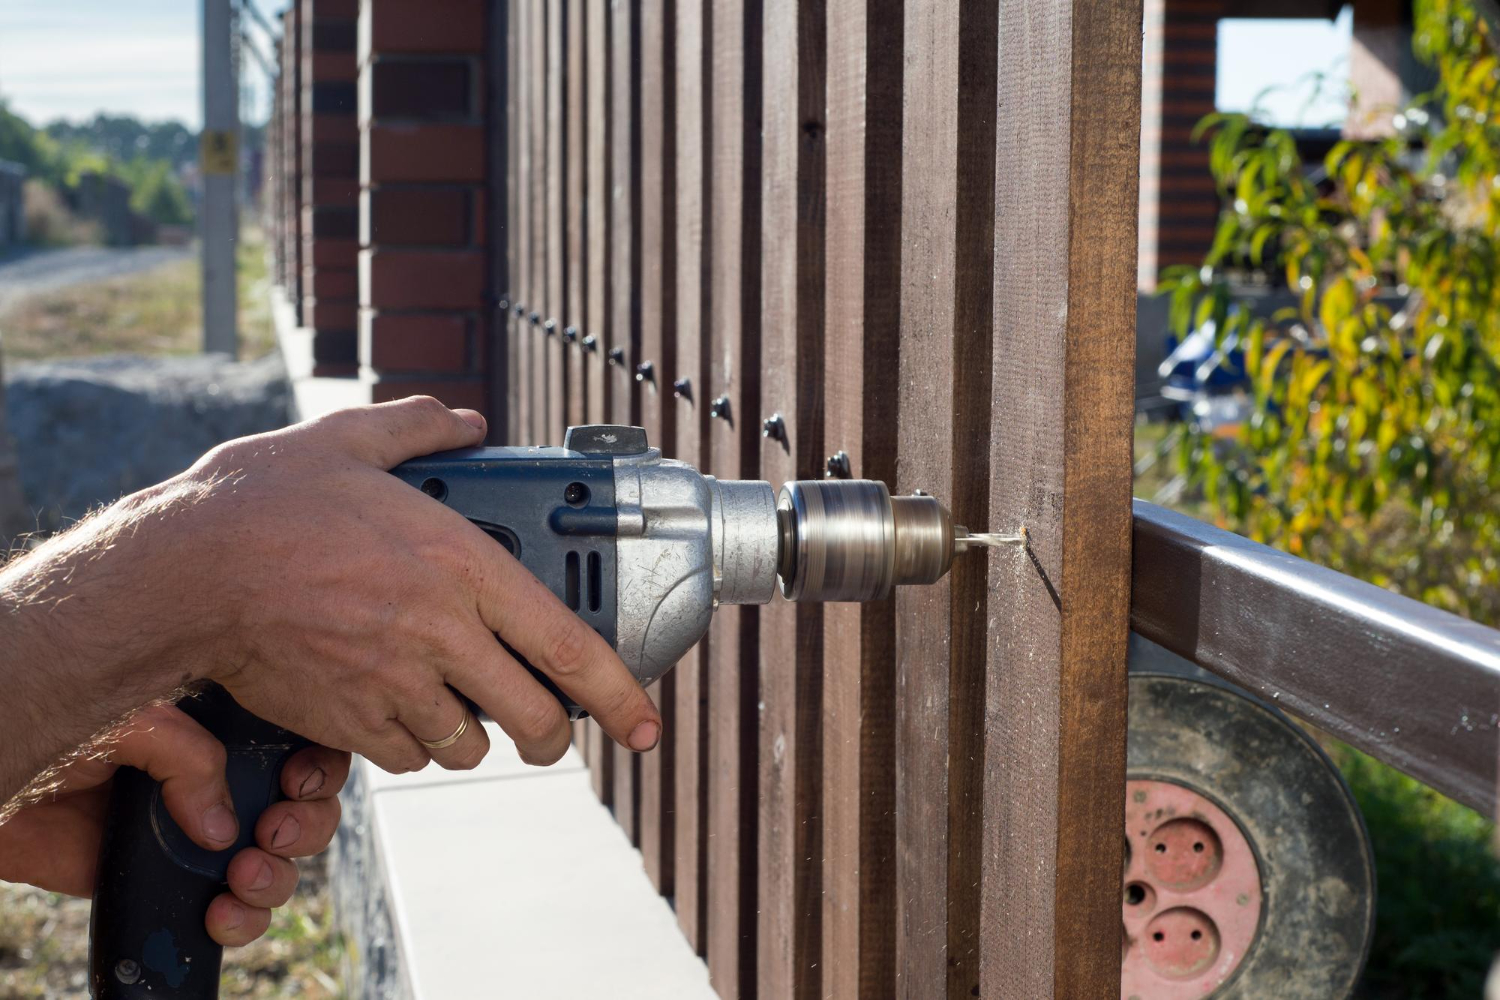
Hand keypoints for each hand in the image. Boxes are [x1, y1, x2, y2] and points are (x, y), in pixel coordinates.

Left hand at [0, 704, 348, 945]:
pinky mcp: (169, 880)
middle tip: (275, 833)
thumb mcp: (136, 720)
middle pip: (305, 806)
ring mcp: (198, 832)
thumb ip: (193, 758)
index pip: (301, 741)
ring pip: (278, 861)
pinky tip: (222, 913)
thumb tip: (224, 830)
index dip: (321, 765)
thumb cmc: (58, 735)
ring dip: (279, 877)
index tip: (298, 783)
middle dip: (307, 826)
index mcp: (224, 727)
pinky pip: (232, 908)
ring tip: (244, 878)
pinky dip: (242, 919)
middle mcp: (221, 779)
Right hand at [173, 397, 661, 772]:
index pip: (566, 646)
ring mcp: (394, 685)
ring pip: (469, 744)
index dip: (619, 693)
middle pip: (533, 717)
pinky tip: (401, 711)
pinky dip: (415, 745)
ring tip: (461, 704)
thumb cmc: (262, 502)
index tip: (646, 722)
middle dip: (553, 734)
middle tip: (549, 728)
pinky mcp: (347, 722)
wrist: (183, 571)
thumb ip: (420, 428)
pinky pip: (408, 757)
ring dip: (476, 733)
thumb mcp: (348, 439)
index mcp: (459, 565)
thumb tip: (464, 423)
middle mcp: (440, 633)